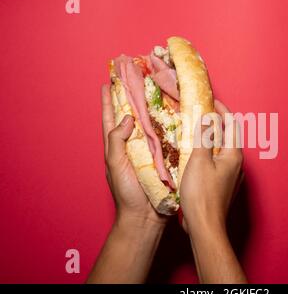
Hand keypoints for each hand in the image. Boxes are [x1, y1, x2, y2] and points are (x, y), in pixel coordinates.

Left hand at [88, 85, 167, 283]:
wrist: (146, 215)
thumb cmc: (127, 192)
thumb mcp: (116, 165)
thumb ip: (117, 141)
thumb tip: (128, 117)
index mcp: (117, 146)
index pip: (111, 117)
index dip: (109, 100)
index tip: (109, 82)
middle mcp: (133, 145)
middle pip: (131, 116)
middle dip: (131, 97)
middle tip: (134, 78)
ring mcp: (149, 150)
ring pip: (149, 124)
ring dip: (151, 108)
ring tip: (154, 89)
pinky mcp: (163, 156)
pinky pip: (165, 137)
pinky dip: (167, 124)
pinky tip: (173, 114)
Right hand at [179, 99, 246, 282]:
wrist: (204, 226)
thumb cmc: (201, 194)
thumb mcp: (198, 160)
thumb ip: (203, 137)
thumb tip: (207, 115)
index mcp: (234, 155)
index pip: (232, 124)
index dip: (222, 109)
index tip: (210, 99)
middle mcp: (236, 164)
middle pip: (228, 136)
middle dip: (216, 122)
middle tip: (200, 112)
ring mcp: (231, 176)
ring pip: (222, 149)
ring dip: (211, 137)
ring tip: (195, 130)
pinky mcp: (223, 185)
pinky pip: (217, 161)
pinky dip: (208, 152)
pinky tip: (195, 154)